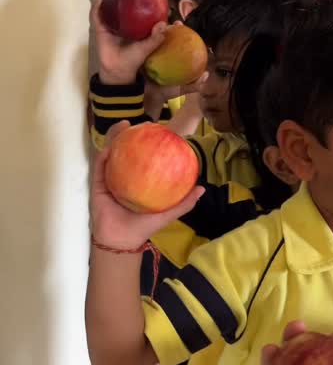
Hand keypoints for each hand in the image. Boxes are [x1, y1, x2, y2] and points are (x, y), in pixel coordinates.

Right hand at [90, 122, 203, 250]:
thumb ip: (184, 202)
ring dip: (114, 137)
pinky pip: (99, 166)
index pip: (144, 157)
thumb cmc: (143, 227)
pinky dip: (103, 155)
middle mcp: (124, 176)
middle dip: (132, 134)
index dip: (149, 142)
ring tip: (123, 125)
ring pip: (111, 152)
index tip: (157, 130)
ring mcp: (109, 178)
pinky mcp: (97, 184)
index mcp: (139, 181)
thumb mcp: (168, 213)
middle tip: (141, 123)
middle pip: (127, 150)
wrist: (121, 240)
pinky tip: (110, 146)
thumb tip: (202, 188)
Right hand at [91, 0, 168, 85]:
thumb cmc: (133, 60)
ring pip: (110, 8)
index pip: (139, 10)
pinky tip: (99, 0)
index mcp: (136, 26)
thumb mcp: (146, 48)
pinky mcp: (101, 28)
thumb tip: (163, 23)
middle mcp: (124, 22)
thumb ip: (155, 38)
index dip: (141, 0)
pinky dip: (97, 8)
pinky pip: (97, 16)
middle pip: (123, 5)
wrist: (117, 70)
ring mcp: (111, 24)